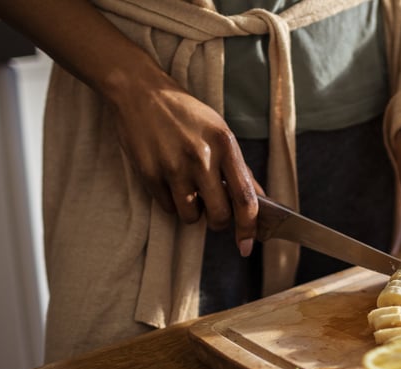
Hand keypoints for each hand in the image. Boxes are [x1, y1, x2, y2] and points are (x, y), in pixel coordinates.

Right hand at [106, 73, 261, 256]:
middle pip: (220, 215)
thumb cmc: (185, 113)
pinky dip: (171, 203)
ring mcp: (173, 167)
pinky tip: (169, 182)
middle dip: (219, 222)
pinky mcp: (149, 173)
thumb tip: (260, 199)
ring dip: (193, 213)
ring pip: (191, 217)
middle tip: (214, 211)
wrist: (141, 91)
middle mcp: (202, 158)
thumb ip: (240, 168)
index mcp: (226, 145)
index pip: (245, 198)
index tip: (247, 245)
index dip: (249, 228)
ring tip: (189, 191)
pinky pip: (167, 208)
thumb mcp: (220, 132)